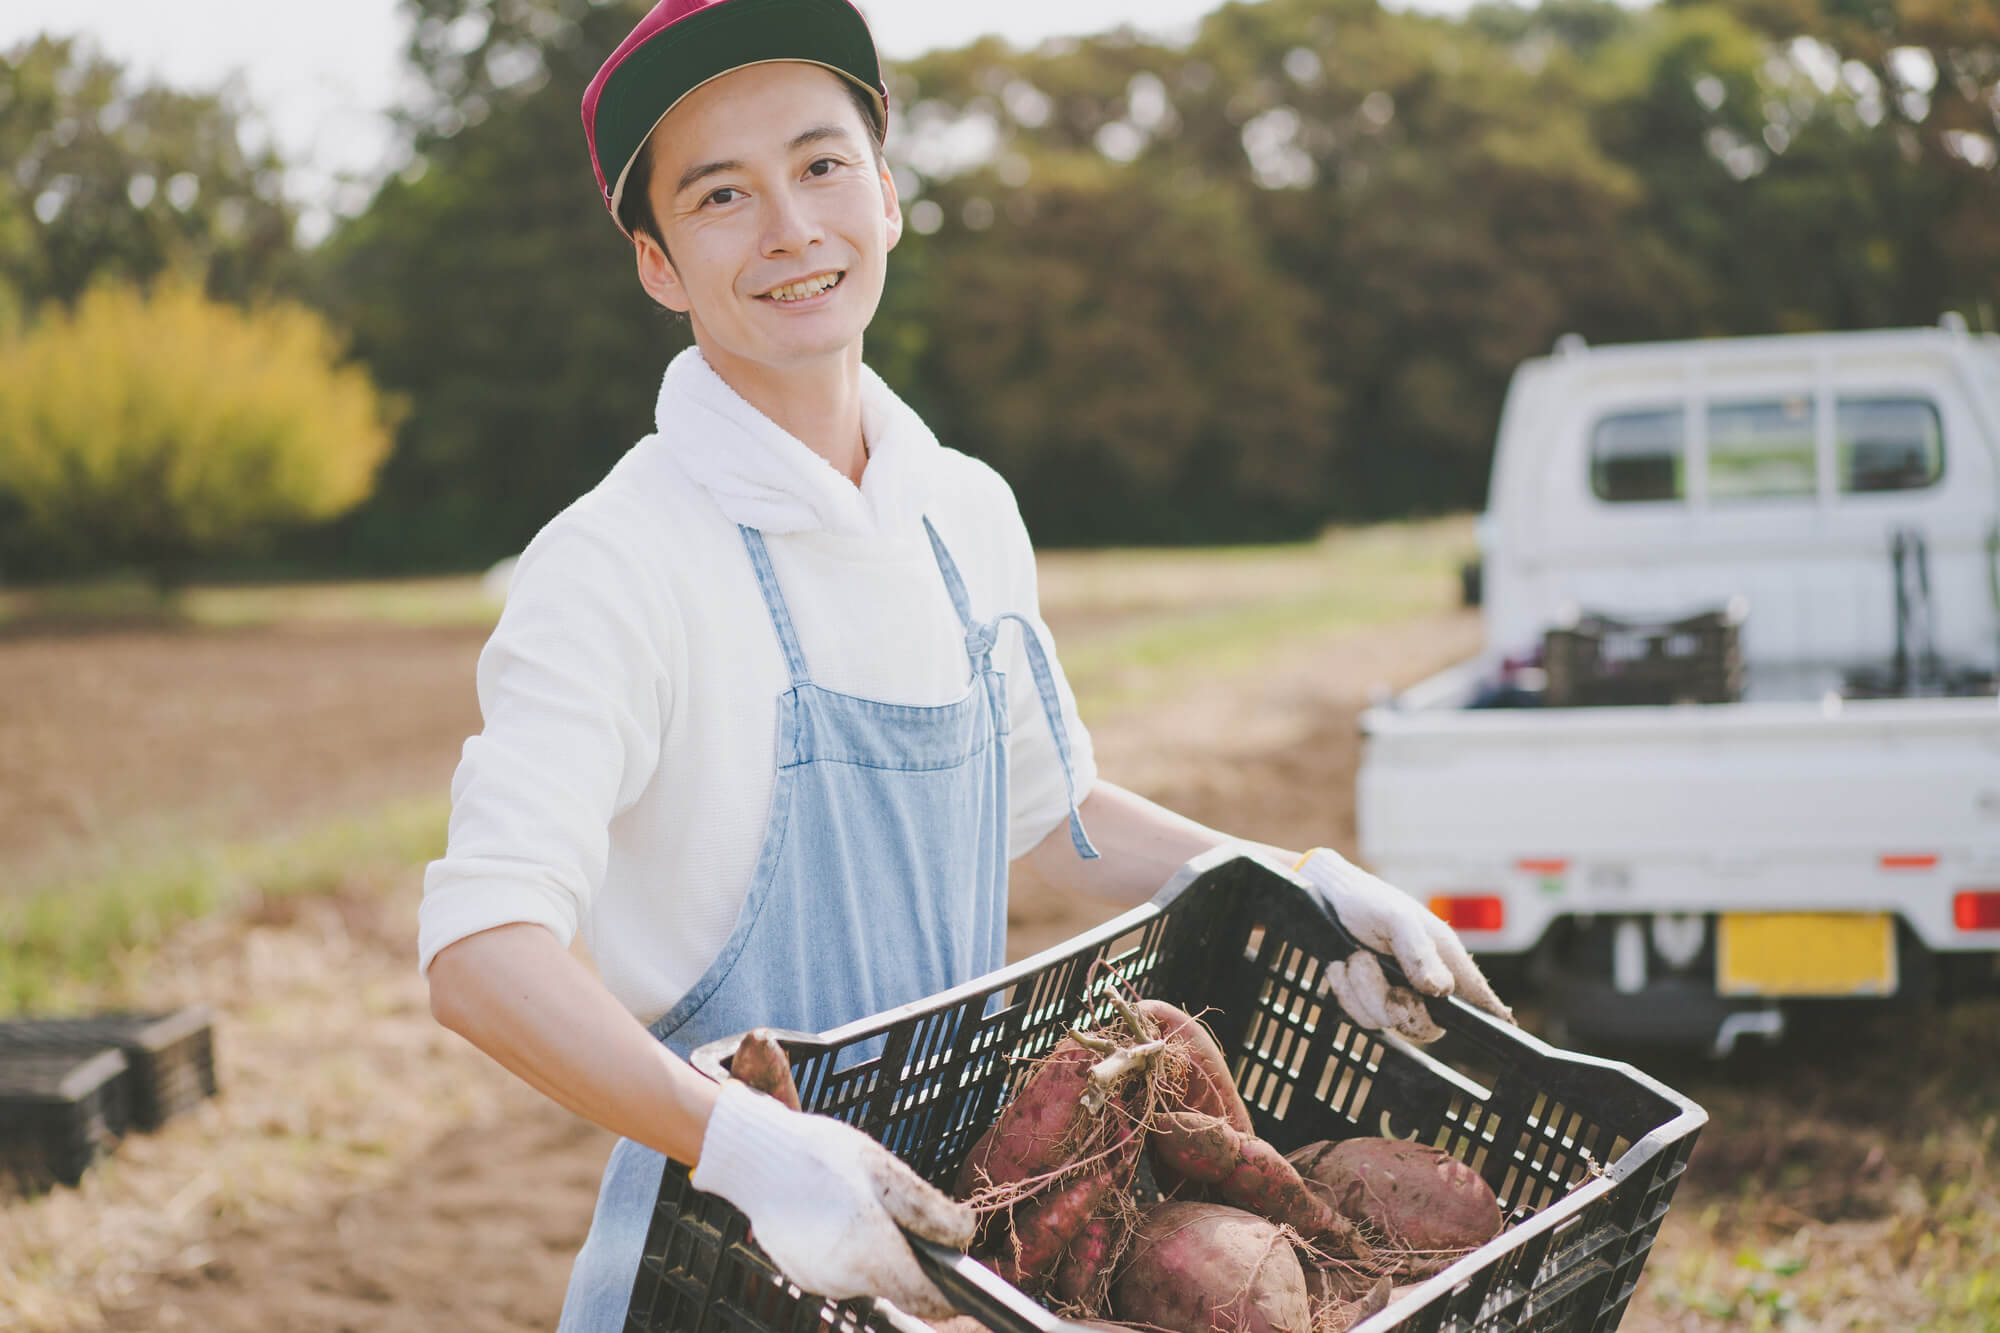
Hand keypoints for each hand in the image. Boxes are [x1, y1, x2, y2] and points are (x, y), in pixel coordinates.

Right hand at [690, 1080, 973, 1316]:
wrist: (755, 1158)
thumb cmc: (821, 1156)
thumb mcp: (885, 1170)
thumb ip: (928, 1210)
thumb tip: (964, 1235)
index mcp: (872, 1255)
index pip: (925, 1299)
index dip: (951, 1297)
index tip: (967, 1288)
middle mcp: (846, 1280)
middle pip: (897, 1287)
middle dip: (913, 1263)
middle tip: (913, 1220)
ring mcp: (820, 1280)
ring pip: (870, 1278)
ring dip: (881, 1254)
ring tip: (866, 1206)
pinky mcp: (802, 1274)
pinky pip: (842, 1270)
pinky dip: (852, 1250)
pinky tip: (839, 1214)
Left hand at [1293, 848, 1513, 1041]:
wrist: (1329, 900)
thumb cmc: (1371, 901)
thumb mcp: (1396, 918)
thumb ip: (1419, 952)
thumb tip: (1440, 990)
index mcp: (1446, 961)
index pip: (1478, 1000)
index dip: (1487, 1020)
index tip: (1498, 1029)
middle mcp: (1427, 984)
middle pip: (1425, 1027)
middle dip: (1393, 1005)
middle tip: (1370, 968)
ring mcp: (1398, 995)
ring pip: (1385, 1022)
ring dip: (1361, 989)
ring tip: (1354, 956)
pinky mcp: (1370, 1000)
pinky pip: (1360, 1017)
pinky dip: (1345, 991)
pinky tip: (1341, 965)